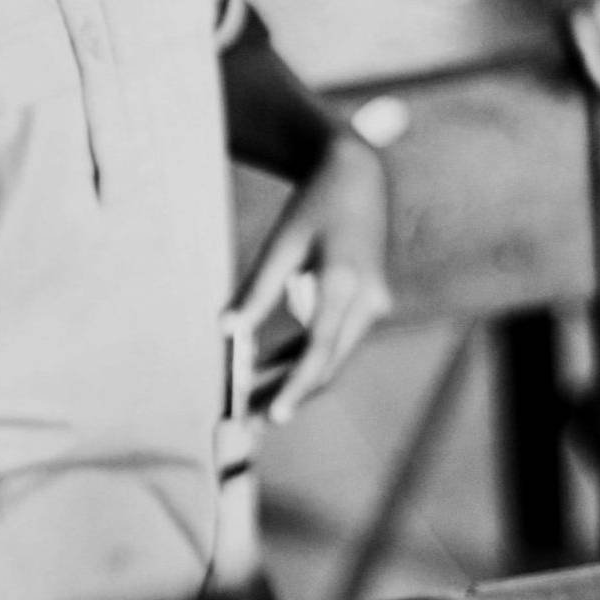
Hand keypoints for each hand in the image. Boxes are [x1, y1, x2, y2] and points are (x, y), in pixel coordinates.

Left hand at [228, 132, 391, 422]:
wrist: (359, 177)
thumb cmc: (313, 206)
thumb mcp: (280, 244)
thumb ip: (256, 289)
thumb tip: (225, 329)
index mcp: (343, 283)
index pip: (319, 348)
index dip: (296, 385)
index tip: (273, 414)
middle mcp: (367, 300)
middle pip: (328, 364)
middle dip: (289, 396)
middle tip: (249, 423)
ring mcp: (373, 304)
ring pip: (333, 358)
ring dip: (295, 382)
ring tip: (252, 404)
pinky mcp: (369, 305)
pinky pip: (335, 342)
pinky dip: (304, 358)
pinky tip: (269, 371)